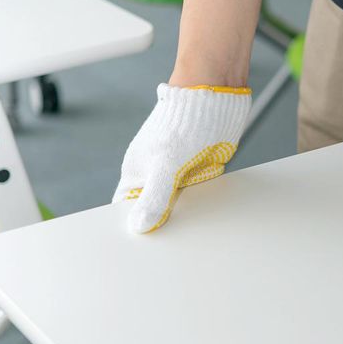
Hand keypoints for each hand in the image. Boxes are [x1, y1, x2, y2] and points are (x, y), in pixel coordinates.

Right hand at [113, 84, 251, 232]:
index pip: (127, 207)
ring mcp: (176, 167)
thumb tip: (137, 226)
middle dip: (162, 222)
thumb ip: (153, 197)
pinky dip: (202, 196)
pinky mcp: (198, 163)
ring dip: (185, 211)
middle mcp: (154, 171)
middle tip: (173, 244)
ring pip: (177, 199)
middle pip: (153, 206)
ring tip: (192, 229)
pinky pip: (197, 187)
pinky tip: (208, 206)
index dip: (133, 225)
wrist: (215, 95)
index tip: (139, 248)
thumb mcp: (167, 166)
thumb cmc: (186, 123)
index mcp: (136, 171)